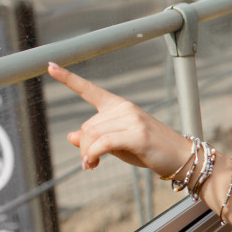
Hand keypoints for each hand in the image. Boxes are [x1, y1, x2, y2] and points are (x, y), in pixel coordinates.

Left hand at [47, 62, 192, 175]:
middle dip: (84, 147)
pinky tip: (93, 164)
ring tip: (93, 166)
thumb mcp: (118, 143)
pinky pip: (103, 143)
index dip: (68, 79)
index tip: (50, 65)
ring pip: (92, 135)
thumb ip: (96, 138)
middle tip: (90, 163)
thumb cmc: (150, 150)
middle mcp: (125, 108)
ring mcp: (132, 120)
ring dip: (87, 154)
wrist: (181, 157)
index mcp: (120, 106)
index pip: (90, 90)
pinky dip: (93, 155)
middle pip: (87, 126)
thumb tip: (71, 136)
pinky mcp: (138, 134)